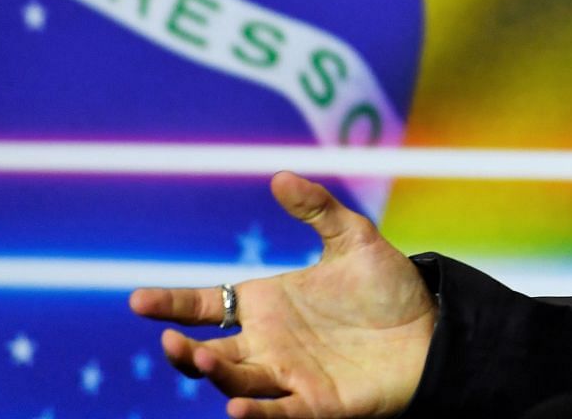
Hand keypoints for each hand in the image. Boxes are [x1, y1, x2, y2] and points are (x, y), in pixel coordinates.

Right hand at [129, 171, 436, 417]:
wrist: (433, 330)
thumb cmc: (389, 289)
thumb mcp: (354, 239)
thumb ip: (317, 209)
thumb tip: (279, 176)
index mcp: (267, 304)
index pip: (206, 305)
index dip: (172, 304)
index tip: (137, 300)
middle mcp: (269, 343)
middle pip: (210, 352)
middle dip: (185, 350)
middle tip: (170, 339)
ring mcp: (289, 376)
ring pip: (237, 381)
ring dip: (215, 374)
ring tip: (202, 359)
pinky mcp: (316, 404)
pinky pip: (277, 413)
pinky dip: (254, 413)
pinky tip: (235, 409)